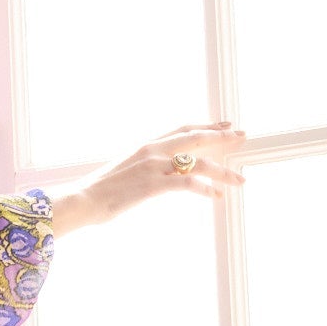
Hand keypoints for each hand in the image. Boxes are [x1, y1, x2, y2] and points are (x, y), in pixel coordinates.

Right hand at [47, 124, 245, 233]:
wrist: (83, 200)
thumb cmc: (102, 191)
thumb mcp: (127, 171)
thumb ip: (146, 167)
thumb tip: (161, 173)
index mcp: (147, 145)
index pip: (183, 129)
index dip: (207, 126)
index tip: (225, 125)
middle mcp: (153, 150)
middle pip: (196, 138)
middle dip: (223, 137)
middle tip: (243, 137)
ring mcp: (154, 166)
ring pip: (199, 162)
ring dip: (223, 170)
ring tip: (239, 179)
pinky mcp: (154, 184)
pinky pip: (189, 183)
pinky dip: (206, 189)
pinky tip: (216, 196)